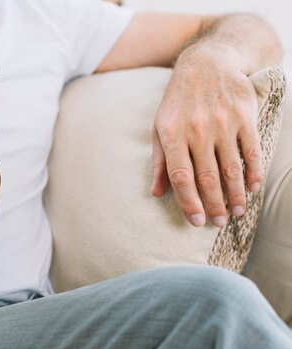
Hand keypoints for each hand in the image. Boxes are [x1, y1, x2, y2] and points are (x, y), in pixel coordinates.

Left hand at [152, 53, 262, 227]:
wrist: (207, 63)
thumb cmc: (178, 101)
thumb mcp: (160, 127)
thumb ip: (159, 161)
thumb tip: (156, 193)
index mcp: (172, 134)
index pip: (181, 176)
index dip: (188, 201)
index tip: (196, 221)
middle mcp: (197, 130)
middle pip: (207, 177)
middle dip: (214, 205)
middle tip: (219, 223)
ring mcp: (223, 123)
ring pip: (231, 168)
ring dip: (236, 195)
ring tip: (237, 212)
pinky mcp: (245, 117)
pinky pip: (252, 151)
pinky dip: (254, 173)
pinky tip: (253, 188)